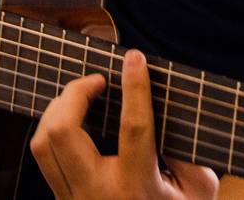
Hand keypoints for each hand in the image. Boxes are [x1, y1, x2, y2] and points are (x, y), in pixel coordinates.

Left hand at [31, 48, 217, 199]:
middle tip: (98, 80)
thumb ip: (189, 156)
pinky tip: (72, 118)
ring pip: (43, 143)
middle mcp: (98, 194)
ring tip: (83, 96)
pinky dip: (53, 128)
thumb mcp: (199, 193)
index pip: (134, 128)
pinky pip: (44, 156)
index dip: (135, 88)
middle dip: (75, 93)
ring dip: (58, 109)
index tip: (135, 58)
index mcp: (138, 190)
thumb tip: (165, 114)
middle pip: (63, 132)